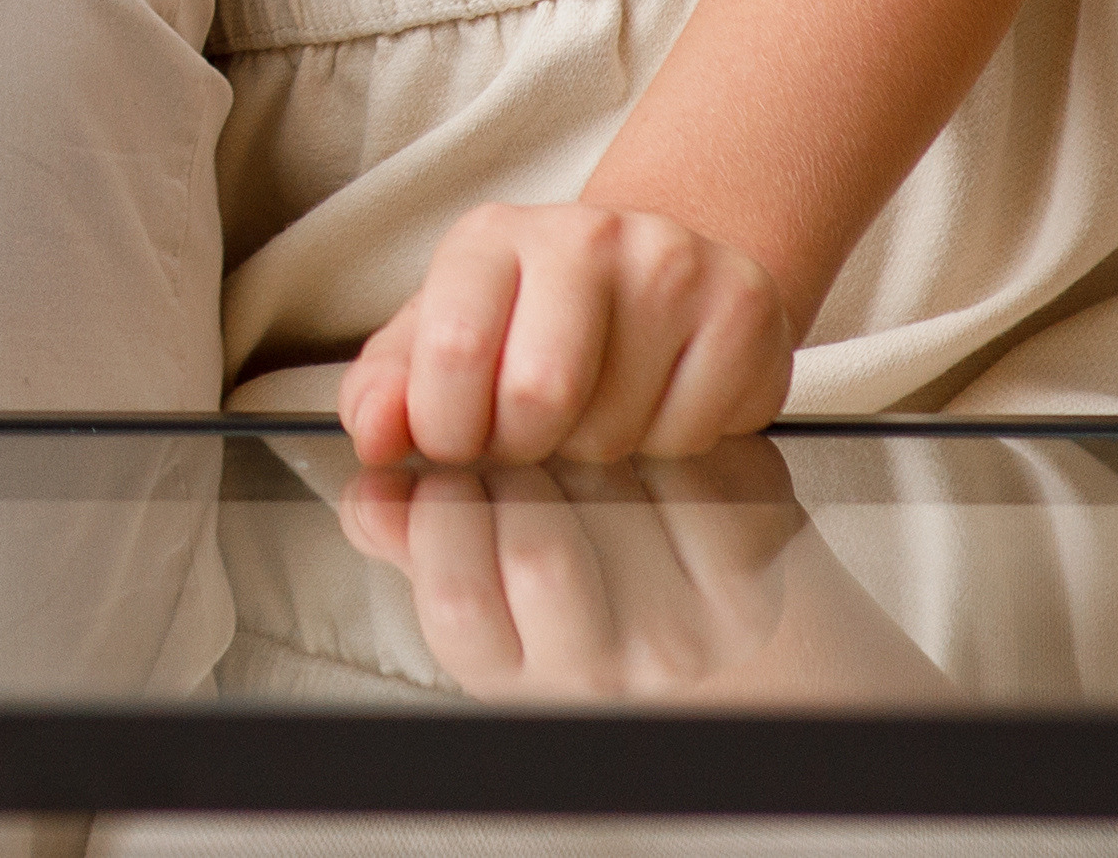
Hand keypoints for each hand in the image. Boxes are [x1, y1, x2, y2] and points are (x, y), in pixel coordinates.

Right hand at [333, 444, 811, 700]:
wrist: (720, 627)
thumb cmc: (578, 579)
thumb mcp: (476, 566)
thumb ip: (408, 523)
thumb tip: (368, 484)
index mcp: (511, 672)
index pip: (455, 594)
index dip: (444, 512)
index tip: (455, 474)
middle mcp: (596, 675)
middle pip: (536, 548)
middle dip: (519, 469)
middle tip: (526, 453)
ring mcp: (678, 642)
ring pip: (613, 500)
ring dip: (592, 446)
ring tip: (588, 450)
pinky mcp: (749, 591)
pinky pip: (692, 480)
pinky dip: (667, 443)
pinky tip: (655, 457)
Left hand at [339, 200, 797, 467]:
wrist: (655, 274)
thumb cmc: (533, 320)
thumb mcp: (441, 340)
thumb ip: (386, 390)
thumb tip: (373, 435)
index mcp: (491, 237)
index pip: (452, 348)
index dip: (446, 428)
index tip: (456, 442)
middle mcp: (583, 234)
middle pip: (539, 396)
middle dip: (522, 447)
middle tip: (529, 435)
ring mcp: (671, 265)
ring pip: (616, 430)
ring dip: (594, 454)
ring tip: (594, 411)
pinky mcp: (742, 308)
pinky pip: (692, 435)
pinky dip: (666, 448)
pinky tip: (656, 404)